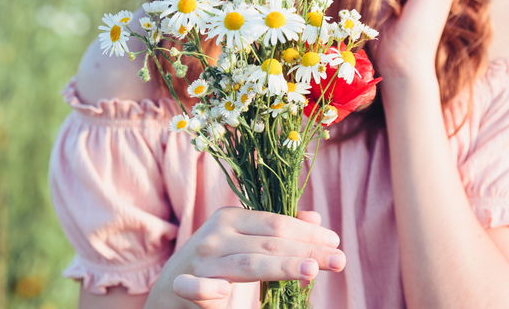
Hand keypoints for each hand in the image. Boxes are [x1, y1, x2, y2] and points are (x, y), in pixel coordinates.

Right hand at [156, 207, 345, 307]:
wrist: (170, 290)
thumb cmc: (218, 262)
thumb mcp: (245, 241)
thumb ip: (277, 230)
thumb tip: (316, 218)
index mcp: (230, 218)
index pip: (276, 224)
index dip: (306, 233)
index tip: (335, 243)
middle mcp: (216, 235)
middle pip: (268, 243)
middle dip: (306, 251)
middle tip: (338, 260)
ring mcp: (201, 262)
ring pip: (246, 265)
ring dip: (279, 267)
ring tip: (310, 271)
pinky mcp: (185, 287)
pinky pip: (195, 288)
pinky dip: (207, 289)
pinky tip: (223, 291)